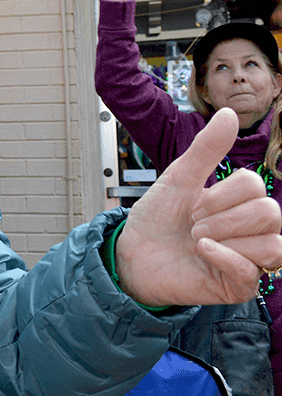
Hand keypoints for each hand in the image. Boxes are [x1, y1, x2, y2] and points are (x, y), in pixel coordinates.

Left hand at [117, 108, 281, 306]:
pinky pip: (253, 272)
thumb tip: (229, 113)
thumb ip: (206, 149)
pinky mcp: (238, 286)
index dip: (221, 193)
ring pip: (273, 244)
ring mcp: (247, 259)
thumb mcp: (179, 178)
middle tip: (194, 224)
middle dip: (223, 216)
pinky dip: (224, 256)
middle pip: (270, 213)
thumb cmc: (156, 218)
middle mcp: (249, 232)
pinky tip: (201, 250)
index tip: (194, 203)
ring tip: (197, 239)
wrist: (131, 251)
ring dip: (225, 236)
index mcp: (238, 204)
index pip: (256, 186)